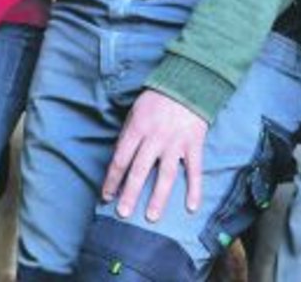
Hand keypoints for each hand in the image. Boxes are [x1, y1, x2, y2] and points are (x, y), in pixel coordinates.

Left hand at [102, 90, 207, 222]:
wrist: (188, 82)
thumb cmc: (157, 97)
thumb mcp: (135, 111)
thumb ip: (129, 134)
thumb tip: (120, 159)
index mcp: (137, 128)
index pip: (121, 159)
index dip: (112, 179)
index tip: (106, 196)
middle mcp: (155, 138)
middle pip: (139, 170)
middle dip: (130, 193)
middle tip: (123, 214)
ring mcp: (175, 143)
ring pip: (165, 175)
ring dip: (158, 198)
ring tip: (152, 217)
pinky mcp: (194, 145)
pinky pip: (194, 171)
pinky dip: (194, 189)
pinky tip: (191, 207)